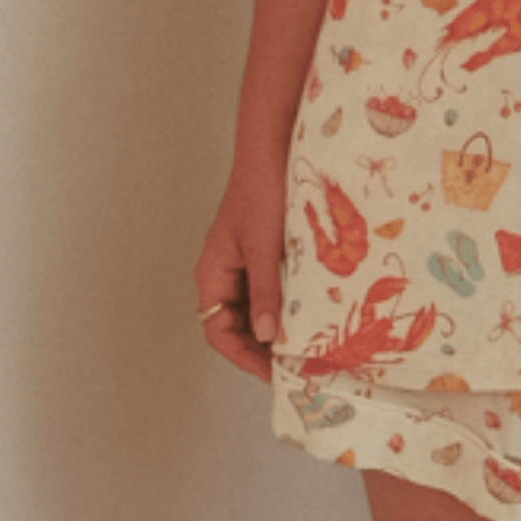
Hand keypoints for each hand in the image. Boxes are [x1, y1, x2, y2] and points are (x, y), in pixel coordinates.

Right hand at [194, 151, 286, 382]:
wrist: (273, 149)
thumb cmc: (262, 193)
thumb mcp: (264, 248)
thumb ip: (266, 293)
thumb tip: (268, 338)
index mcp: (212, 273)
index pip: (218, 331)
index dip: (243, 356)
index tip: (273, 371)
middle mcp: (225, 272)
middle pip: (236, 325)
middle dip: (261, 347)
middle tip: (295, 365)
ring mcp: (244, 262)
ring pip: (256, 309)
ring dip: (275, 326)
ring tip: (305, 344)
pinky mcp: (264, 251)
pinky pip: (271, 288)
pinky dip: (285, 303)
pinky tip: (308, 312)